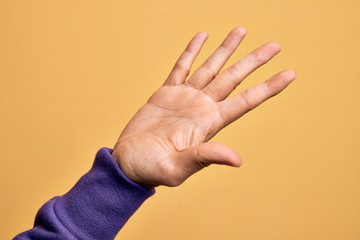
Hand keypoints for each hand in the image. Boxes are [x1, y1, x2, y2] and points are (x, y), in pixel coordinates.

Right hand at [112, 27, 295, 187]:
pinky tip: (203, 37)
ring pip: (210, 67)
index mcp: (209, 123)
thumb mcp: (179, 167)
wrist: (128, 162)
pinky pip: (181, 67)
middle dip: (254, 61)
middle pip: (233, 78)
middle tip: (275, 46)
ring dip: (226, 50)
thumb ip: (205, 157)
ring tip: (241, 31)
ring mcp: (185, 97)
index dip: (268, 87)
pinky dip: (191, 51)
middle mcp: (202, 107)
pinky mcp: (165, 93)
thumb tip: (237, 159)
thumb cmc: (152, 170)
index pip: (246, 101)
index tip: (290, 74)